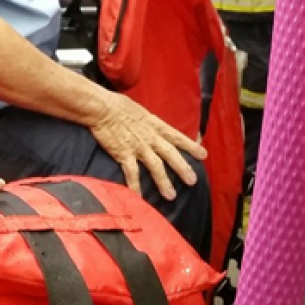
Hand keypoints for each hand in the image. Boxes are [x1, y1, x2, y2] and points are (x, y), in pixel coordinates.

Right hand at [84, 90, 206, 198]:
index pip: (177, 136)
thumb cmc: (118, 106)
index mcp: (155, 125)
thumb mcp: (140, 111)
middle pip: (171, 154)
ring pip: (156, 166)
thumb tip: (153, 128)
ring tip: (171, 196)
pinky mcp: (124, 154)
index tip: (203, 155)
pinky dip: (135, 187)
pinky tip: (139, 198)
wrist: (102, 108)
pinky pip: (132, 173)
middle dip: (183, 168)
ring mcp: (138, 147)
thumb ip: (149, 123)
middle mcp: (151, 137)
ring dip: (164, 182)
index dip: (191, 146)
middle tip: (193, 181)